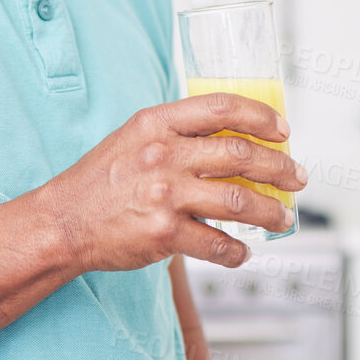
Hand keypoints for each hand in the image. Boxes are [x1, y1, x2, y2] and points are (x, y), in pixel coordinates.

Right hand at [42, 93, 306, 271]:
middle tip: (296, 178)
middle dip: (280, 168)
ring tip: (283, 217)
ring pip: (239, 200)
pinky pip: (217, 243)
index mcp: (158, 122)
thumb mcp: (135, 136)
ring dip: (271, 211)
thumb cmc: (102, 179)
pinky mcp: (163, 234)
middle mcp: (163, 154)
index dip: (262, 117)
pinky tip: (243, 251)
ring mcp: (165, 195)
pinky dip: (237, 251)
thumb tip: (236, 136)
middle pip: (241, 154)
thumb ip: (179, 131)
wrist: (63, 221)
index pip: (223, 107)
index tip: (283, 131)